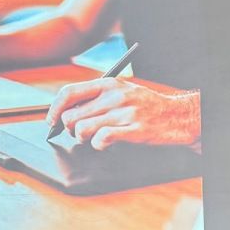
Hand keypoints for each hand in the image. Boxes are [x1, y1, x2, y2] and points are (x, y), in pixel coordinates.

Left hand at [45, 79, 200, 150]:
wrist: (177, 115)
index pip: (68, 93)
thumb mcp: (121, 91)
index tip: (52, 121)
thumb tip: (64, 112)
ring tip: (96, 137)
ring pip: (81, 130)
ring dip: (84, 139)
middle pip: (71, 116)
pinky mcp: (132, 130)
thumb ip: (95, 98)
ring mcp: (123, 113)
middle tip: (81, 133)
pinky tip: (107, 143)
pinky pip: (100, 140)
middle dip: (71, 130)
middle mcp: (113, 96)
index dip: (54, 110)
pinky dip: (98, 146)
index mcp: (108, 84)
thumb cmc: (145, 105)